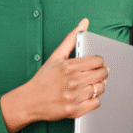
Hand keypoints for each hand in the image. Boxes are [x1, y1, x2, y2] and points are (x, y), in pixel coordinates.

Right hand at [0, 18, 109, 132]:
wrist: (29, 100)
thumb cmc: (44, 78)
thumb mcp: (56, 56)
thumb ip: (72, 38)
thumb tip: (84, 22)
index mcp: (69, 66)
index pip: (98, 60)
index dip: (99, 62)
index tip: (95, 64)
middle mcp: (72, 81)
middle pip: (102, 74)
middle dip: (102, 73)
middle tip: (96, 74)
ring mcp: (73, 96)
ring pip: (100, 88)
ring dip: (99, 86)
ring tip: (91, 84)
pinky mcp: (74, 110)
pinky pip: (96, 103)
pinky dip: (94, 99)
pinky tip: (87, 95)